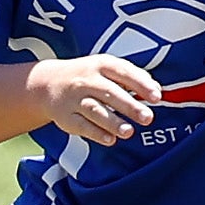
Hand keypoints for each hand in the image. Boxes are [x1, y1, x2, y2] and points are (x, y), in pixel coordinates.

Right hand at [25, 55, 162, 146]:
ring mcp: (74, 99)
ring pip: (95, 110)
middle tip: (148, 117)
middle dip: (129, 106)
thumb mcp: (107, 67)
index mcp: (101, 65)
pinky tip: (110, 139)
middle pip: (110, 93)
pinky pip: (82, 125)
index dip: (141, 85)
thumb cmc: (87, 75)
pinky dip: (96, 133)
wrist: (47, 83)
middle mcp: (86, 80)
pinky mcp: (66, 117)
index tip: (156, 97)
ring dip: (112, 121)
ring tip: (129, 131)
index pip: (123, 73)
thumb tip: (156, 89)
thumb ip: (133, 76)